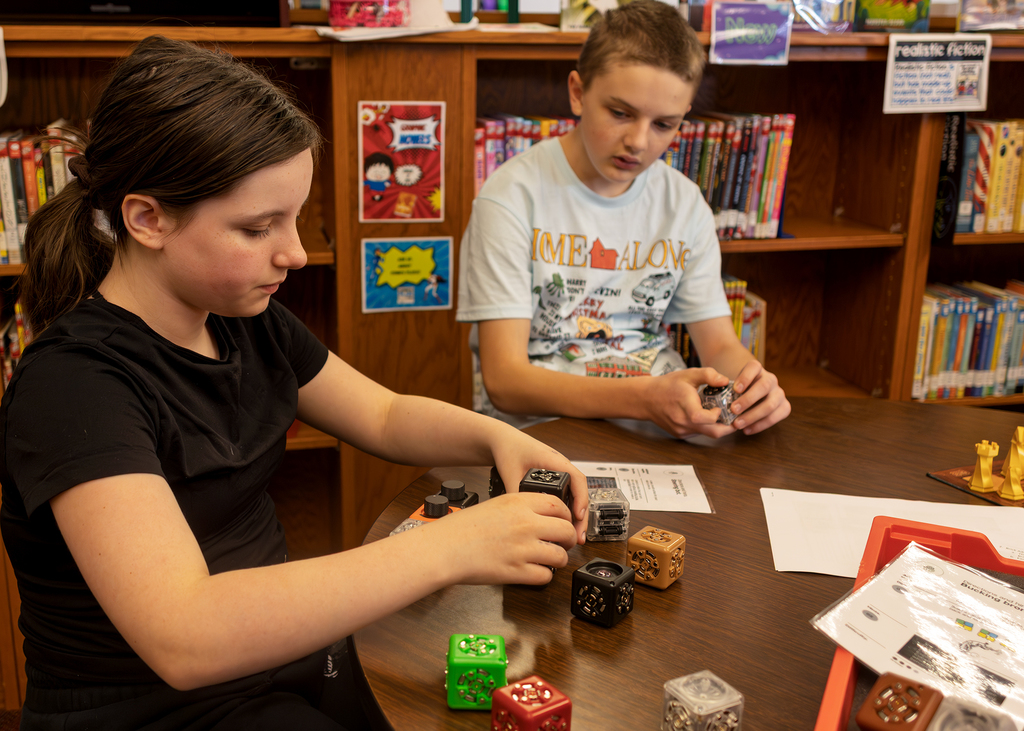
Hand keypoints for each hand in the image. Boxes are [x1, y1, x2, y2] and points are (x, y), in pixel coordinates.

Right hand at [423, 492, 577, 585]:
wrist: (445, 548)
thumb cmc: (463, 528)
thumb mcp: (497, 505)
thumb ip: (522, 508)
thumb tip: (545, 517)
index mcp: (519, 503)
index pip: (560, 506)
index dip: (567, 517)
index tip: (565, 523)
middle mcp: (525, 523)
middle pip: (566, 530)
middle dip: (568, 539)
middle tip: (563, 543)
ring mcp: (523, 548)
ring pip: (560, 556)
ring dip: (558, 559)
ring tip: (548, 559)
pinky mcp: (517, 572)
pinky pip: (546, 576)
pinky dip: (543, 576)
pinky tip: (534, 571)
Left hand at [490, 429, 588, 543]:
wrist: (503, 441)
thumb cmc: (510, 448)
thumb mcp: (511, 472)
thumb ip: (516, 492)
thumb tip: (521, 516)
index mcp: (555, 460)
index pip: (577, 478)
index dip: (581, 498)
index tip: (579, 515)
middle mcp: (561, 467)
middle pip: (580, 492)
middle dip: (581, 516)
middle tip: (578, 536)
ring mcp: (559, 473)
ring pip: (575, 496)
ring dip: (576, 515)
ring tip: (575, 536)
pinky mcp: (553, 480)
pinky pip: (567, 496)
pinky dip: (568, 511)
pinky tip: (565, 525)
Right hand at [638, 367, 737, 438]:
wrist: (646, 399)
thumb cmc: (668, 385)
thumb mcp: (688, 374)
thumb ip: (708, 375)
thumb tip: (725, 380)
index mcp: (685, 406)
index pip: (704, 418)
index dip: (717, 414)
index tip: (719, 406)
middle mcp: (683, 422)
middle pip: (713, 433)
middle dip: (728, 427)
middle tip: (735, 417)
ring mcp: (682, 430)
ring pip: (707, 433)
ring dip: (716, 425)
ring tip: (719, 413)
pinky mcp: (680, 435)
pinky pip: (698, 433)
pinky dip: (705, 426)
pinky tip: (704, 415)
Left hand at [726, 361, 790, 434]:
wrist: (748, 396)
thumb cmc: (735, 391)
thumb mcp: (728, 384)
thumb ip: (722, 385)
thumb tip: (718, 387)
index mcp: (757, 369)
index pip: (754, 367)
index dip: (745, 377)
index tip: (735, 389)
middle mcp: (770, 379)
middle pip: (764, 386)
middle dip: (748, 399)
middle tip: (733, 410)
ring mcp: (779, 393)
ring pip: (771, 404)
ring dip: (753, 416)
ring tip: (737, 424)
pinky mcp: (784, 406)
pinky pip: (776, 417)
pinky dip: (760, 425)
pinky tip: (747, 430)